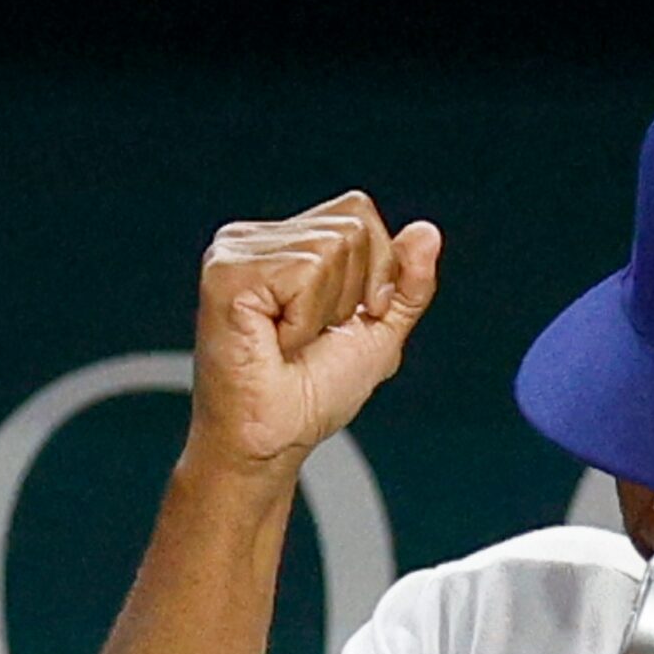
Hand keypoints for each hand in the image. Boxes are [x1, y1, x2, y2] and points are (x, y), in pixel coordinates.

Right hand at [187, 191, 440, 471]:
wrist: (272, 440)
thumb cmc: (309, 395)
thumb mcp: (378, 333)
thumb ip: (406, 284)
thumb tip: (427, 232)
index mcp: (284, 244)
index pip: (357, 212)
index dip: (374, 271)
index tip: (342, 324)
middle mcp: (255, 239)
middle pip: (352, 223)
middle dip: (354, 292)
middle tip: (313, 336)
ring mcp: (235, 252)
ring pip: (333, 246)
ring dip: (326, 311)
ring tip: (290, 341)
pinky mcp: (226, 273)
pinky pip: (306, 271)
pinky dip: (306, 319)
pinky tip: (275, 340)